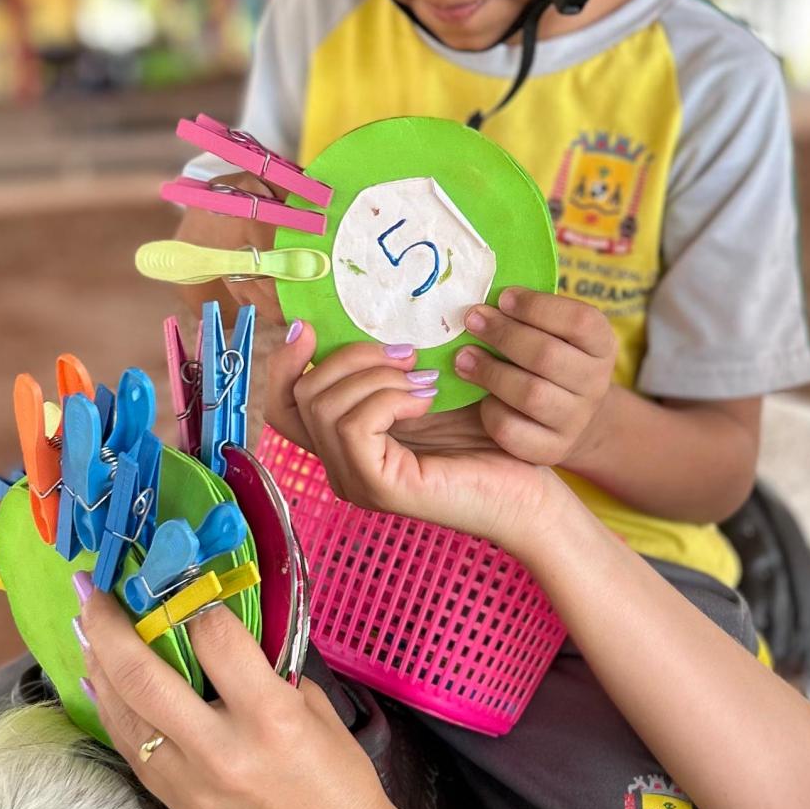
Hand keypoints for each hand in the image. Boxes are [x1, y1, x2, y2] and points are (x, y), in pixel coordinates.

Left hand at [76, 579, 399, 808]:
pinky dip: (109, 707)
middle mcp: (221, 749)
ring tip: (85, 627)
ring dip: (98, 664)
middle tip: (92, 592)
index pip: (214, 639)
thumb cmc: (340, 786)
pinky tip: (98, 680)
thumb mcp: (317, 713)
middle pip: (144, 675)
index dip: (194, 600)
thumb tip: (222, 637)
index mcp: (271, 718)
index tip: (181, 580)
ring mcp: (189, 782)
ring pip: (123, 713)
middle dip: (111, 626)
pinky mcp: (175, 805)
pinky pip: (129, 746)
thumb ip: (268, 672)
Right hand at [265, 322, 570, 552]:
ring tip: (423, 379)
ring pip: (324, 406)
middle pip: (301, 395)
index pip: (281, 404)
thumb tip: (366, 318)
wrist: (528, 490)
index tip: (310, 329)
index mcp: (344, 442)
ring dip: (375, 377)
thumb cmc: (486, 439)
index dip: (284, 362)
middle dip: (350, 358)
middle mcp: (339, 465)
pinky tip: (426, 400)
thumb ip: (391, 365)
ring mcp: (354, 480)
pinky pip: (353, 425)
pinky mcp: (377, 487)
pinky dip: (388, 399)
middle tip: (407, 354)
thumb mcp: (428, 387)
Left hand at [447, 288, 616, 468]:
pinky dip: (491, 412)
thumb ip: (529, 311)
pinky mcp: (551, 449)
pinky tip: (481, 398)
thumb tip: (480, 283)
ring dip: (490, 371)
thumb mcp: (554, 331)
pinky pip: (513, 430)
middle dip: (503, 335)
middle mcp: (595, 383)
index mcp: (601, 344)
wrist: (568, 416)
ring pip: (531, 394)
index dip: (537, 307)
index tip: (502, 297)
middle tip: (472, 319)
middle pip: (548, 356)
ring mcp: (576, 420)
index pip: (579, 321)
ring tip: (463, 357)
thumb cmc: (547, 357)